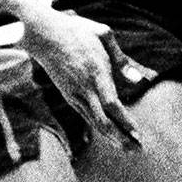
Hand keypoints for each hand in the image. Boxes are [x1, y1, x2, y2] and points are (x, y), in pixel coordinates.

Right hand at [20, 0, 145, 150]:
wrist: (44, 35)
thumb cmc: (77, 31)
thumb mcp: (103, 35)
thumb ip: (121, 60)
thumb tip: (137, 80)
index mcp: (96, 73)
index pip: (112, 105)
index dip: (124, 123)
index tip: (137, 136)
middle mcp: (84, 88)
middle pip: (103, 121)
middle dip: (121, 138)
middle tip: (138, 150)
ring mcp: (74, 94)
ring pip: (94, 123)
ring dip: (112, 137)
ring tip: (128, 148)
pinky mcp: (69, 96)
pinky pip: (86, 116)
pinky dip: (100, 128)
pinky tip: (111, 135)